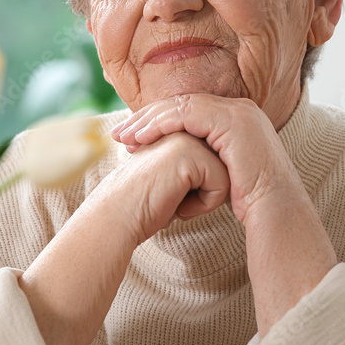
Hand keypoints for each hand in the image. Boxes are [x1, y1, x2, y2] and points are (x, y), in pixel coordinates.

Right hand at [91, 131, 230, 243]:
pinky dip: (204, 204)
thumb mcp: (174, 178)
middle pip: (222, 166)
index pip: (212, 161)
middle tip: (171, 199)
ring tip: (173, 201)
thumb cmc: (145, 204)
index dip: (199, 186)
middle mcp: (183, 128)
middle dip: (204, 191)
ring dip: (204, 198)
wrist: (118, 216)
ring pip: (225, 175)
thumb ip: (195, 165)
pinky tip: (177, 206)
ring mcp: (187, 137)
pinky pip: (221, 185)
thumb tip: (224, 168)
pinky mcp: (192, 154)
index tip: (173, 196)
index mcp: (177, 130)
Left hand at [110, 94, 304, 224]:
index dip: (156, 120)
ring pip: (180, 106)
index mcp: (236, 115)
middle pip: (181, 103)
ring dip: (148, 121)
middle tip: (119, 133)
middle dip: (147, 118)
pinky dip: (161, 124)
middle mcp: (239, 107)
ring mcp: (237, 111)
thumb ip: (202, 156)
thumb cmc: (249, 200)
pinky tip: (142, 137)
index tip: (131, 136)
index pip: (187, 109)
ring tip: (124, 136)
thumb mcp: (220, 170)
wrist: (275, 210)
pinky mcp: (232, 121)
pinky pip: (187, 115)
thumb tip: (174, 158)